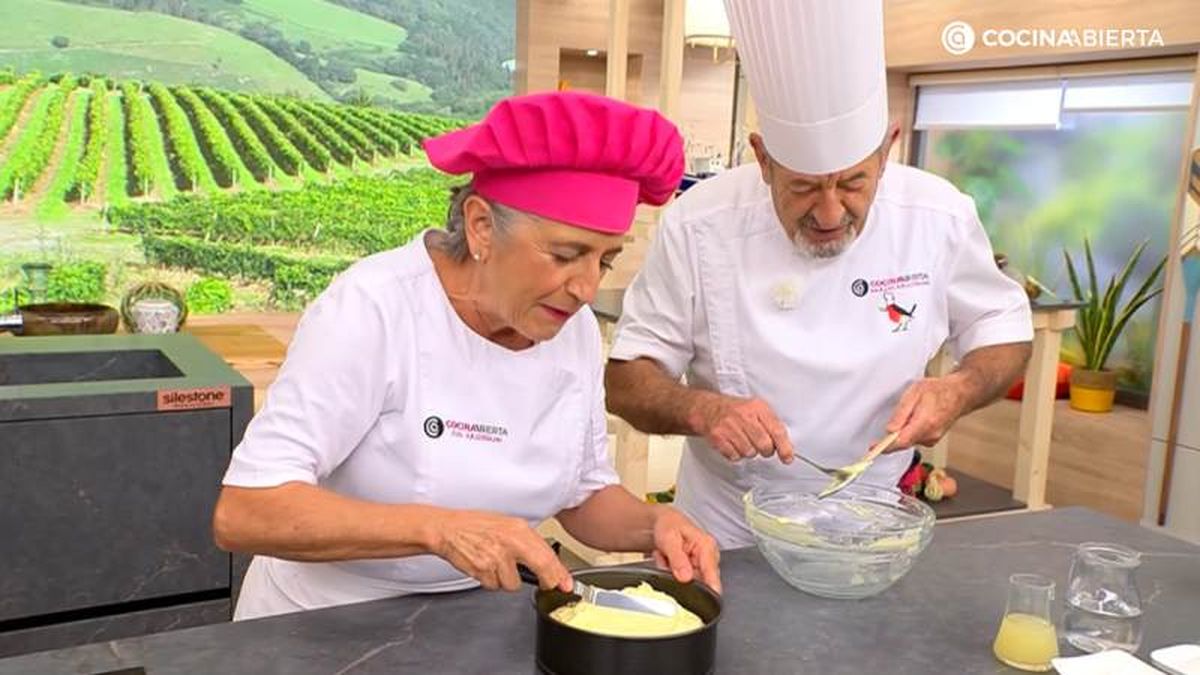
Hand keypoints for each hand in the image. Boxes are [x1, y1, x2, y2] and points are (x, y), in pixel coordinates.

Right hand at [427, 509, 571, 592]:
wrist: (448, 529)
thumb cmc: (475, 526)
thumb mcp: (506, 525)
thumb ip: (526, 542)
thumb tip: (546, 561)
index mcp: (518, 529)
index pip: (547, 553)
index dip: (559, 572)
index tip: (566, 583)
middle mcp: (511, 542)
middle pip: (541, 567)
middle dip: (547, 581)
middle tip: (547, 585)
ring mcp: (497, 557)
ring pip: (513, 583)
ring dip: (506, 579)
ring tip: (495, 564)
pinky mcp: (483, 570)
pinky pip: (494, 586)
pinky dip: (490, 581)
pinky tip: (484, 566)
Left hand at [650, 507, 721, 593]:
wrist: (663, 523)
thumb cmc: (668, 525)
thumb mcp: (669, 539)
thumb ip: (677, 559)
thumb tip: (686, 578)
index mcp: (707, 546)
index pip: (712, 572)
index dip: (709, 589)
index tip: (705, 600)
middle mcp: (709, 557)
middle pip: (700, 581)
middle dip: (678, 576)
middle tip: (666, 560)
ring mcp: (702, 566)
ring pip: (689, 583)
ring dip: (673, 574)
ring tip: (665, 558)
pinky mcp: (695, 572)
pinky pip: (684, 582)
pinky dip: (672, 574)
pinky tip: (667, 562)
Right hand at [690, 393, 793, 463]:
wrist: (708, 409)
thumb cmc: (737, 411)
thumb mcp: (757, 410)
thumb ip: (773, 426)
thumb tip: (785, 449)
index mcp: (758, 408)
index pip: (777, 430)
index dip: (784, 447)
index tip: (787, 457)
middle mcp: (744, 415)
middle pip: (764, 445)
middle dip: (765, 451)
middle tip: (761, 446)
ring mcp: (730, 426)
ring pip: (749, 452)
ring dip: (749, 451)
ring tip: (743, 440)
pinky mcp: (718, 436)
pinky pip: (735, 456)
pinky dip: (736, 454)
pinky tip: (733, 443)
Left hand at [886, 375, 969, 447]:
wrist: (960, 394)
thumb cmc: (938, 390)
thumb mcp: (914, 393)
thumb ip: (901, 413)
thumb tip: (890, 430)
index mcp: (925, 423)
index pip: (901, 442)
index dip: (886, 447)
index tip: (874, 449)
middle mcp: (930, 435)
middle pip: (903, 442)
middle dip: (894, 432)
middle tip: (900, 414)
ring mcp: (932, 439)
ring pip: (908, 440)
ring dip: (904, 430)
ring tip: (913, 411)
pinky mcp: (932, 440)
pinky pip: (915, 438)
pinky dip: (911, 430)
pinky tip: (918, 417)